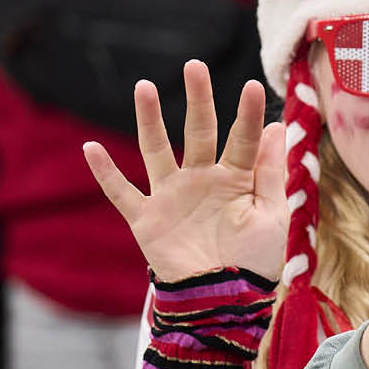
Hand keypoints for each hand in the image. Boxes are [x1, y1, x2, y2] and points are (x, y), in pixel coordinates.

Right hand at [83, 61, 286, 282]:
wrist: (224, 301)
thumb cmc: (254, 260)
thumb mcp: (271, 214)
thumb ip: (270, 172)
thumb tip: (277, 127)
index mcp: (237, 179)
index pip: (244, 140)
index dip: (248, 116)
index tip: (252, 87)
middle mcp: (202, 180)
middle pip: (199, 132)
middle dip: (198, 100)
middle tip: (194, 67)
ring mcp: (172, 197)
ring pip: (157, 151)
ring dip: (150, 121)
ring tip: (145, 88)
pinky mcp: (147, 219)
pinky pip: (122, 193)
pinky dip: (106, 173)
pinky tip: (91, 148)